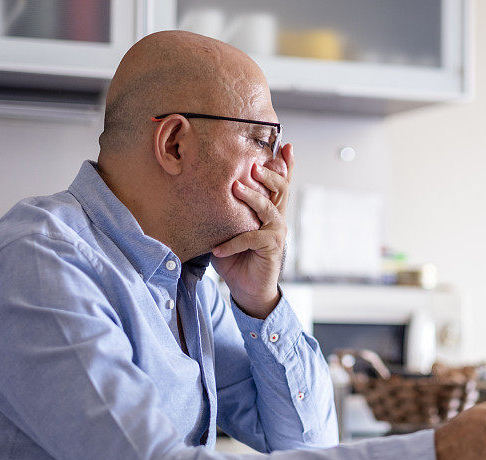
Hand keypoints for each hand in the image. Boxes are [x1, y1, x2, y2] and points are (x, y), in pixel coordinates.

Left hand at [211, 144, 293, 317]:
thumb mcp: (227, 230)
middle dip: (268, 174)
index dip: (285, 165)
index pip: (279, 183)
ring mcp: (277, 231)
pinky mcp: (272, 246)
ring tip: (235, 188)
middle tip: (252, 165)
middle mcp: (276, 217)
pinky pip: (251, 238)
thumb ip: (224, 212)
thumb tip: (199, 193)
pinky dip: (232, 243)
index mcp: (268, 209)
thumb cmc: (236, 258)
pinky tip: (218, 249)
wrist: (247, 289)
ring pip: (267, 207)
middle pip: (279, 188)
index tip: (286, 146)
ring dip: (251, 197)